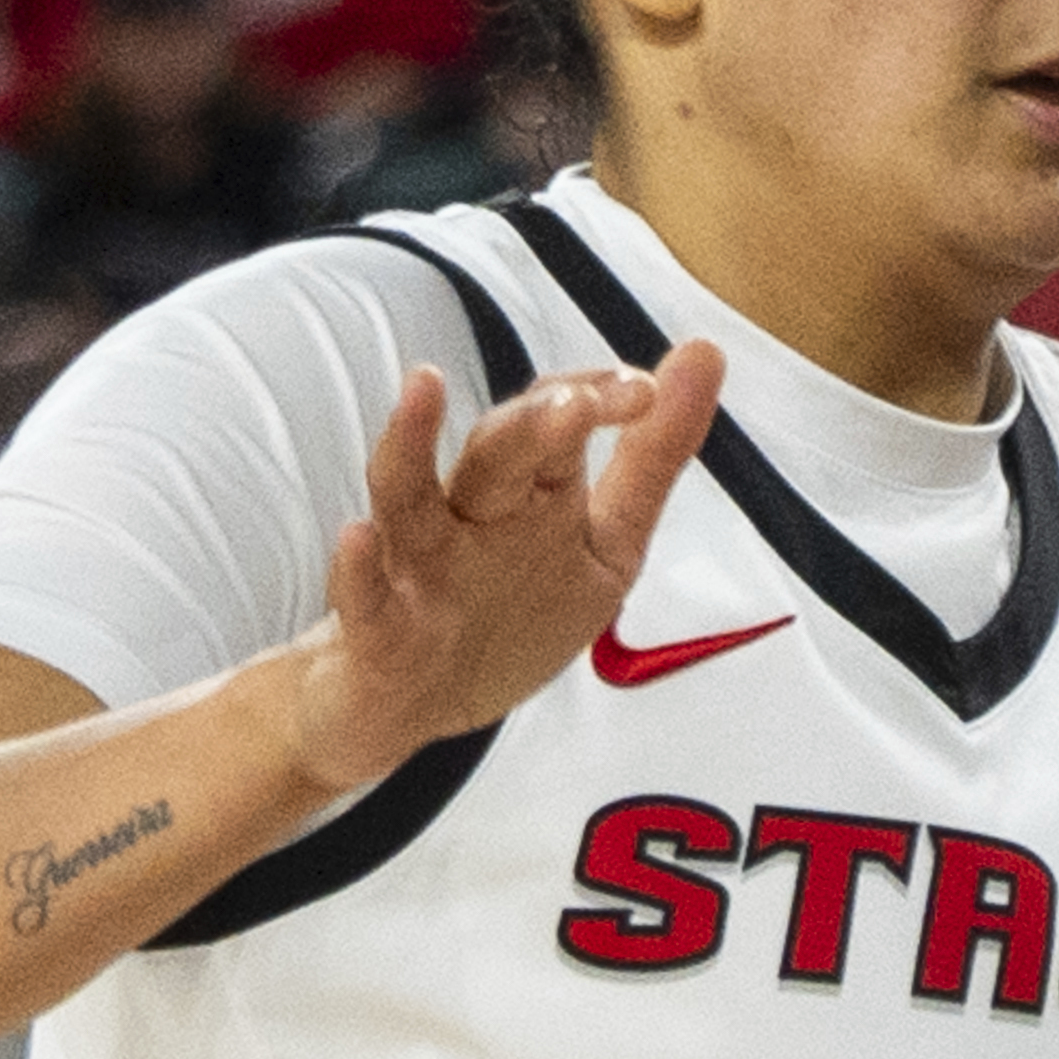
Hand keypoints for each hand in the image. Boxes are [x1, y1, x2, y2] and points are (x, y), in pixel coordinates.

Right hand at [286, 344, 723, 795]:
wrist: (410, 704)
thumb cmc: (510, 614)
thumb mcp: (606, 541)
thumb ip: (651, 457)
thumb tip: (704, 354)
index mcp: (530, 494)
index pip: (556, 422)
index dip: (596, 400)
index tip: (642, 390)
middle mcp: (469, 514)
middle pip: (497, 453)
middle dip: (534, 424)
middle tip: (575, 406)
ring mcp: (417, 567)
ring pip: (410, 498)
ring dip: (411, 444)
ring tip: (425, 386)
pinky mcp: (377, 630)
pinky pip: (361, 598)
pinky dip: (356, 570)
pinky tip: (354, 537)